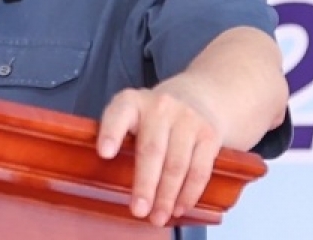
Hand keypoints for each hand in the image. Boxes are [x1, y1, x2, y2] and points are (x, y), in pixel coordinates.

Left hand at [96, 80, 224, 226]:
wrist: (198, 97)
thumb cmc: (154, 115)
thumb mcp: (132, 114)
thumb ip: (119, 136)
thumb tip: (103, 175)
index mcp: (132, 102)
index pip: (118, 114)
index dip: (111, 133)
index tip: (104, 153)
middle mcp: (160, 107)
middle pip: (152, 150)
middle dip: (145, 184)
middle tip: (138, 210)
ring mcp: (187, 120)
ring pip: (177, 164)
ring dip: (167, 196)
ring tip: (158, 216)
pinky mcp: (209, 135)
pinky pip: (199, 170)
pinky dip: (189, 193)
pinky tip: (179, 207)